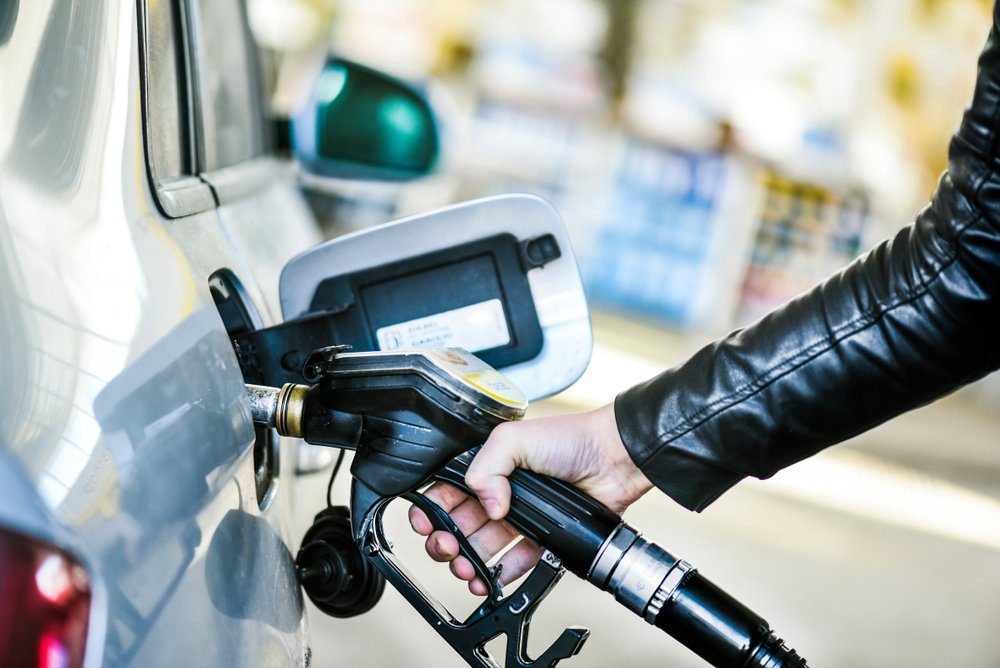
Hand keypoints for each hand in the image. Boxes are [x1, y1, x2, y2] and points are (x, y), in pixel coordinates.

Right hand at [408, 402, 652, 594]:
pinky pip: (515, 561)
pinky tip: (490, 578)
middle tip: (447, 548)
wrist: (613, 458)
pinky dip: (499, 574)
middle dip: (446, 541)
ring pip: (482, 547)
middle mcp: (499, 491)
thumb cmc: (570, 438)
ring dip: (468, 562)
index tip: (426, 523)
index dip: (432, 509)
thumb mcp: (514, 437)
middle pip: (459, 524)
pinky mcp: (541, 536)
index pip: (447, 491)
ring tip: (466, 569)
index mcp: (486, 465)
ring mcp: (520, 516)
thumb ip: (485, 466)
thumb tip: (486, 504)